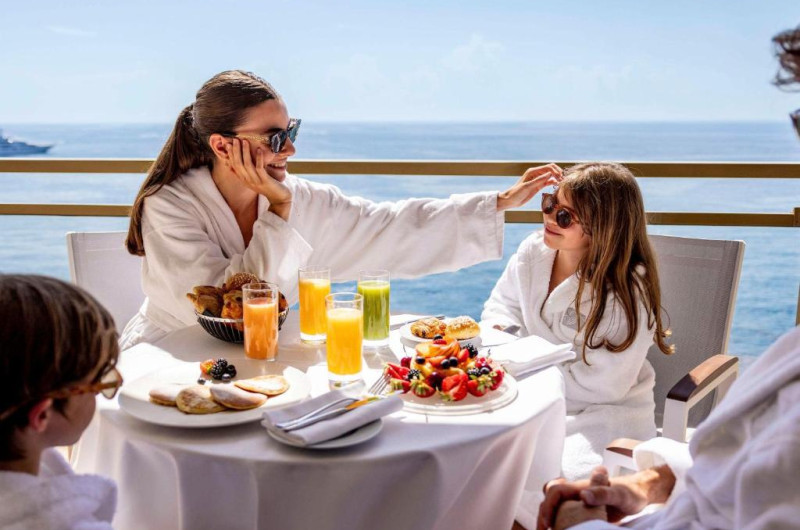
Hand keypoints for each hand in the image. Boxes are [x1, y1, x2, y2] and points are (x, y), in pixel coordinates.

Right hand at [229, 139, 292, 218]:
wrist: (279, 199)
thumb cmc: (267, 186)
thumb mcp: (252, 180)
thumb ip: (243, 173)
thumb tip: (230, 166)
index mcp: (244, 179)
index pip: (234, 165)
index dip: (230, 154)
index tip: (227, 143)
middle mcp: (248, 180)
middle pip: (238, 164)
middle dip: (235, 151)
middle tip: (235, 139)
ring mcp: (256, 181)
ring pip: (247, 165)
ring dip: (245, 152)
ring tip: (245, 141)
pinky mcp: (265, 181)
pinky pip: (260, 168)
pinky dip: (258, 158)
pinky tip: (259, 149)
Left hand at [496, 163, 562, 210]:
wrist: (511, 200)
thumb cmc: (516, 193)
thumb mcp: (527, 186)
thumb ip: (539, 180)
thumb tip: (550, 174)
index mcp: (533, 171)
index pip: (548, 167)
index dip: (555, 171)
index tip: (560, 178)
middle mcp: (536, 174)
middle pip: (550, 170)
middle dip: (558, 173)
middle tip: (563, 180)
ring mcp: (538, 180)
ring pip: (550, 175)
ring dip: (556, 177)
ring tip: (561, 183)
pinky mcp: (538, 186)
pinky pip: (548, 182)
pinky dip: (553, 182)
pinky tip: (557, 185)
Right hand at [538, 465, 673, 528]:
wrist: (639, 495)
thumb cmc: (631, 493)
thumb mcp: (620, 495)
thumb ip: (603, 493)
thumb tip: (583, 496)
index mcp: (581, 486)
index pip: (555, 490)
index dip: (548, 505)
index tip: (549, 523)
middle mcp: (576, 493)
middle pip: (550, 497)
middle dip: (543, 513)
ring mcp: (578, 502)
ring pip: (555, 507)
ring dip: (549, 519)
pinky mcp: (583, 512)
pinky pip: (565, 516)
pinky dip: (560, 525)